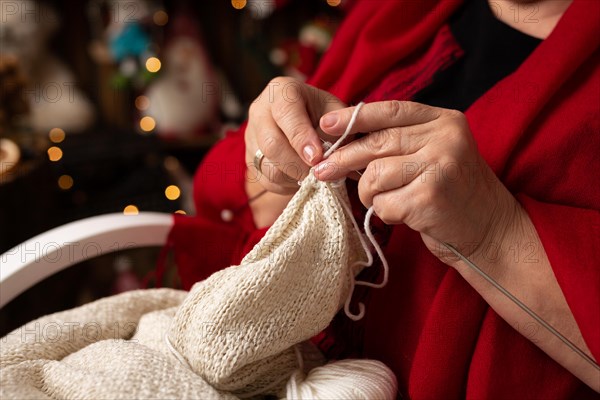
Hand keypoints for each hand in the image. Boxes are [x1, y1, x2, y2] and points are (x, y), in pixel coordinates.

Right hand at [245, 77, 346, 194]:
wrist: (307, 121)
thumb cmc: (324, 114)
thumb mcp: (336, 112)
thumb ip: (337, 129)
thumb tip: (329, 153)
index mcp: (281, 91)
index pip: (286, 114)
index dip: (301, 138)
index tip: (317, 157)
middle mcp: (259, 111)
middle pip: (272, 145)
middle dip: (299, 164)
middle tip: (320, 172)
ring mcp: (251, 136)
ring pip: (268, 167)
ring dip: (295, 177)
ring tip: (315, 175)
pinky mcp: (250, 159)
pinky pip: (267, 180)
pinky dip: (288, 184)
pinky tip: (302, 177)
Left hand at [314, 100, 519, 264]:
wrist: (490, 230)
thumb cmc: (452, 193)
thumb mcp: (434, 154)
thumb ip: (400, 142)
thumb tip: (341, 139)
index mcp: (445, 121)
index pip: (391, 111)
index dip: (354, 116)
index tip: (325, 124)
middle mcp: (445, 138)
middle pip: (377, 143)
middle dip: (343, 159)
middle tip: (321, 171)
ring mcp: (440, 166)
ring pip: (375, 174)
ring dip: (370, 193)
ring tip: (385, 201)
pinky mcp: (431, 197)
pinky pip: (384, 203)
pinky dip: (386, 213)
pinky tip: (404, 215)